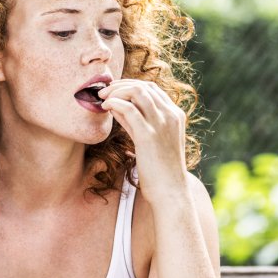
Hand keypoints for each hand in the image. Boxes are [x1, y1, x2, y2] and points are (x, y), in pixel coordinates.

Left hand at [99, 79, 188, 203]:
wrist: (171, 192)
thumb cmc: (160, 170)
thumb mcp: (149, 141)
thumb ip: (136, 123)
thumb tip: (117, 107)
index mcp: (175, 115)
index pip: (152, 88)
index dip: (130, 85)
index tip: (113, 91)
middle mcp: (171, 115)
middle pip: (144, 86)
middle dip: (120, 85)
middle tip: (103, 92)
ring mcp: (161, 124)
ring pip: (137, 92)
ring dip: (116, 91)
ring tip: (102, 98)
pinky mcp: (149, 135)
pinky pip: (130, 109)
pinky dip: (115, 103)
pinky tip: (106, 107)